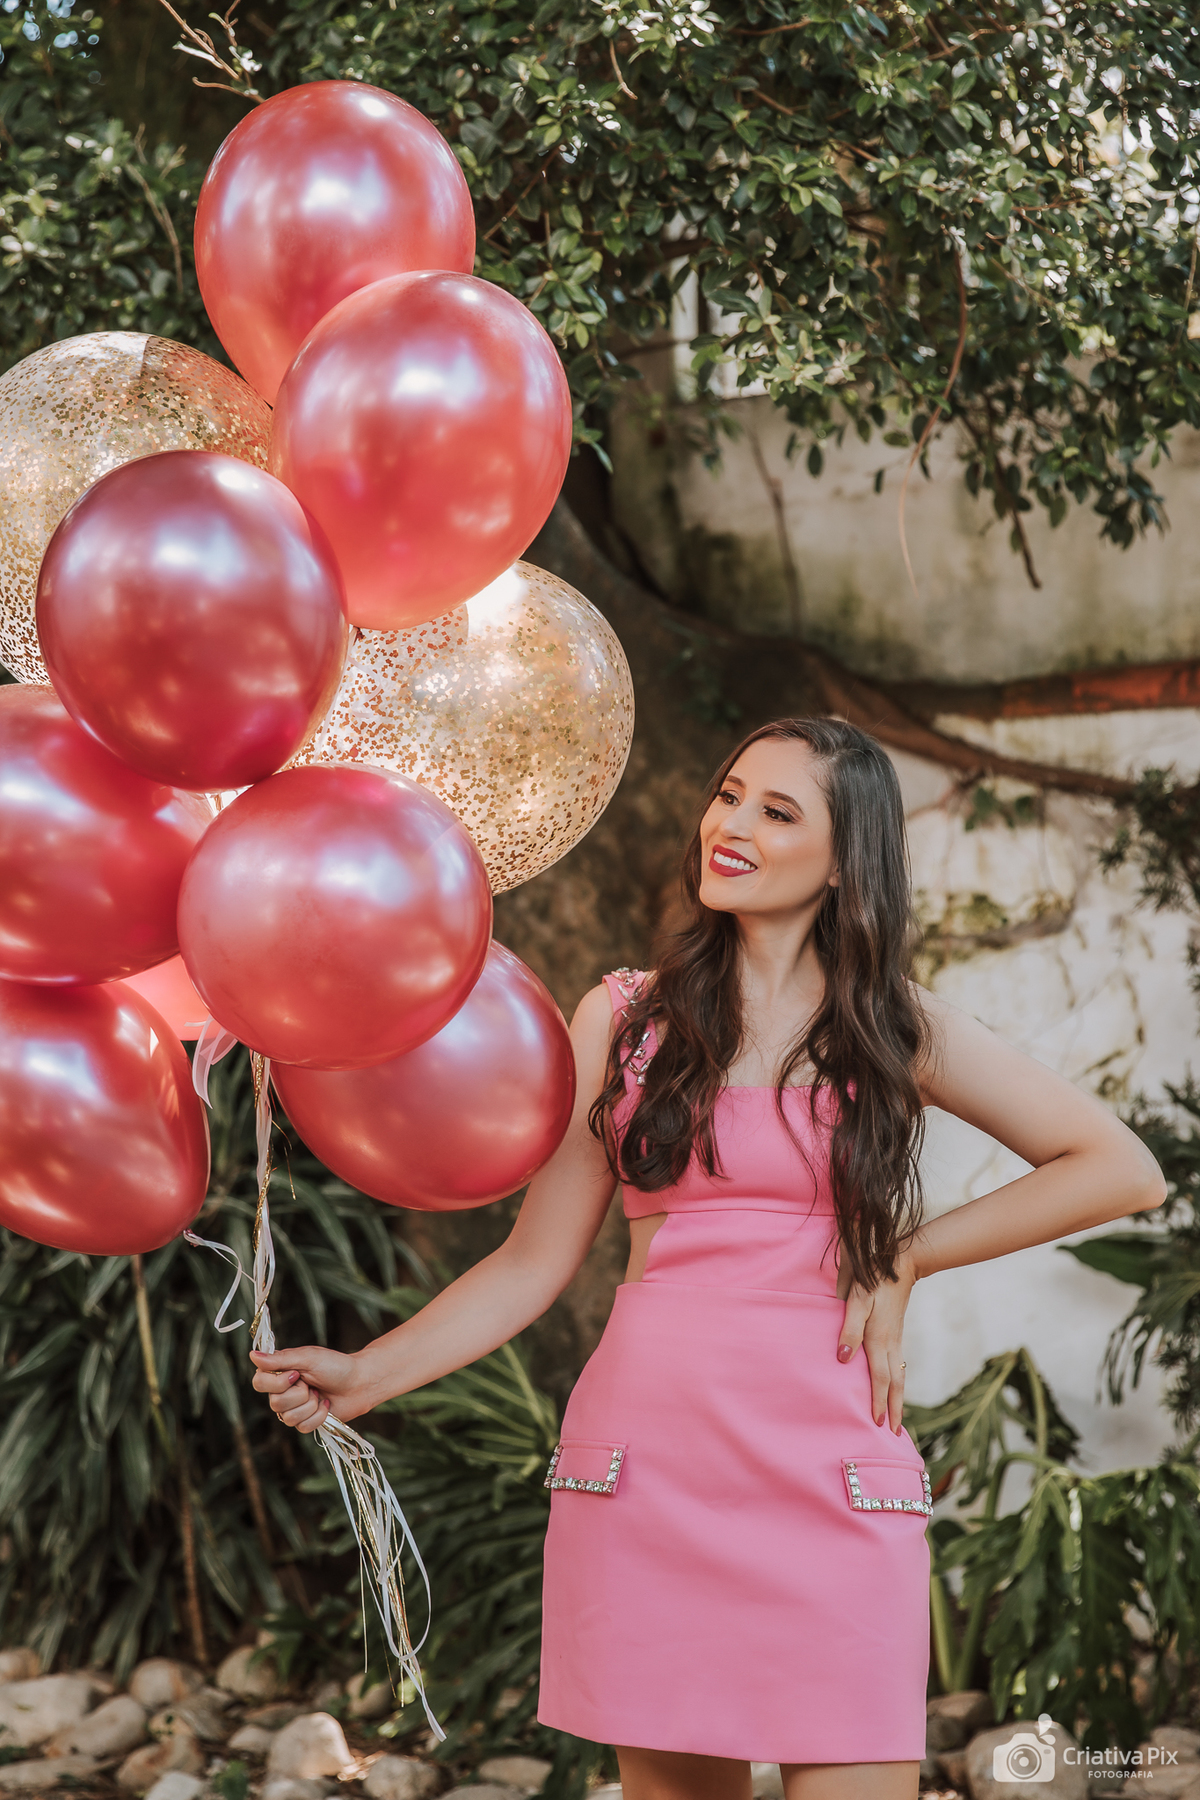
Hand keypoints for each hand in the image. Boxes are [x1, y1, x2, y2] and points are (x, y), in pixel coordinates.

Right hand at [250, 1345, 373, 1433]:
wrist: (360, 1382)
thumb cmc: (335, 1365)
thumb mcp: (308, 1357)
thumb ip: (280, 1359)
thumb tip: (252, 1355)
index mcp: (279, 1372)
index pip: (259, 1383)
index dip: (276, 1383)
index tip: (296, 1374)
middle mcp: (282, 1391)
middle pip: (275, 1403)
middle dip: (300, 1394)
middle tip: (312, 1383)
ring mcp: (293, 1408)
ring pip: (289, 1418)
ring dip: (311, 1405)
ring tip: (320, 1394)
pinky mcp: (306, 1422)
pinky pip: (302, 1427)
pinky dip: (319, 1415)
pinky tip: (326, 1405)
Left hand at [837, 1250, 917, 1433]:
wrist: (901, 1266)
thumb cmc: (873, 1282)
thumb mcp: (857, 1302)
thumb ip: (849, 1330)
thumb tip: (843, 1359)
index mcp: (879, 1339)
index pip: (880, 1379)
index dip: (879, 1402)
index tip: (877, 1425)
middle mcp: (891, 1344)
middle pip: (896, 1384)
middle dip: (895, 1409)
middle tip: (894, 1433)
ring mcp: (896, 1339)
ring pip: (900, 1376)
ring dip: (899, 1398)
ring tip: (897, 1418)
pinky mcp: (896, 1334)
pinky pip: (899, 1365)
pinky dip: (898, 1383)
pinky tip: (894, 1386)